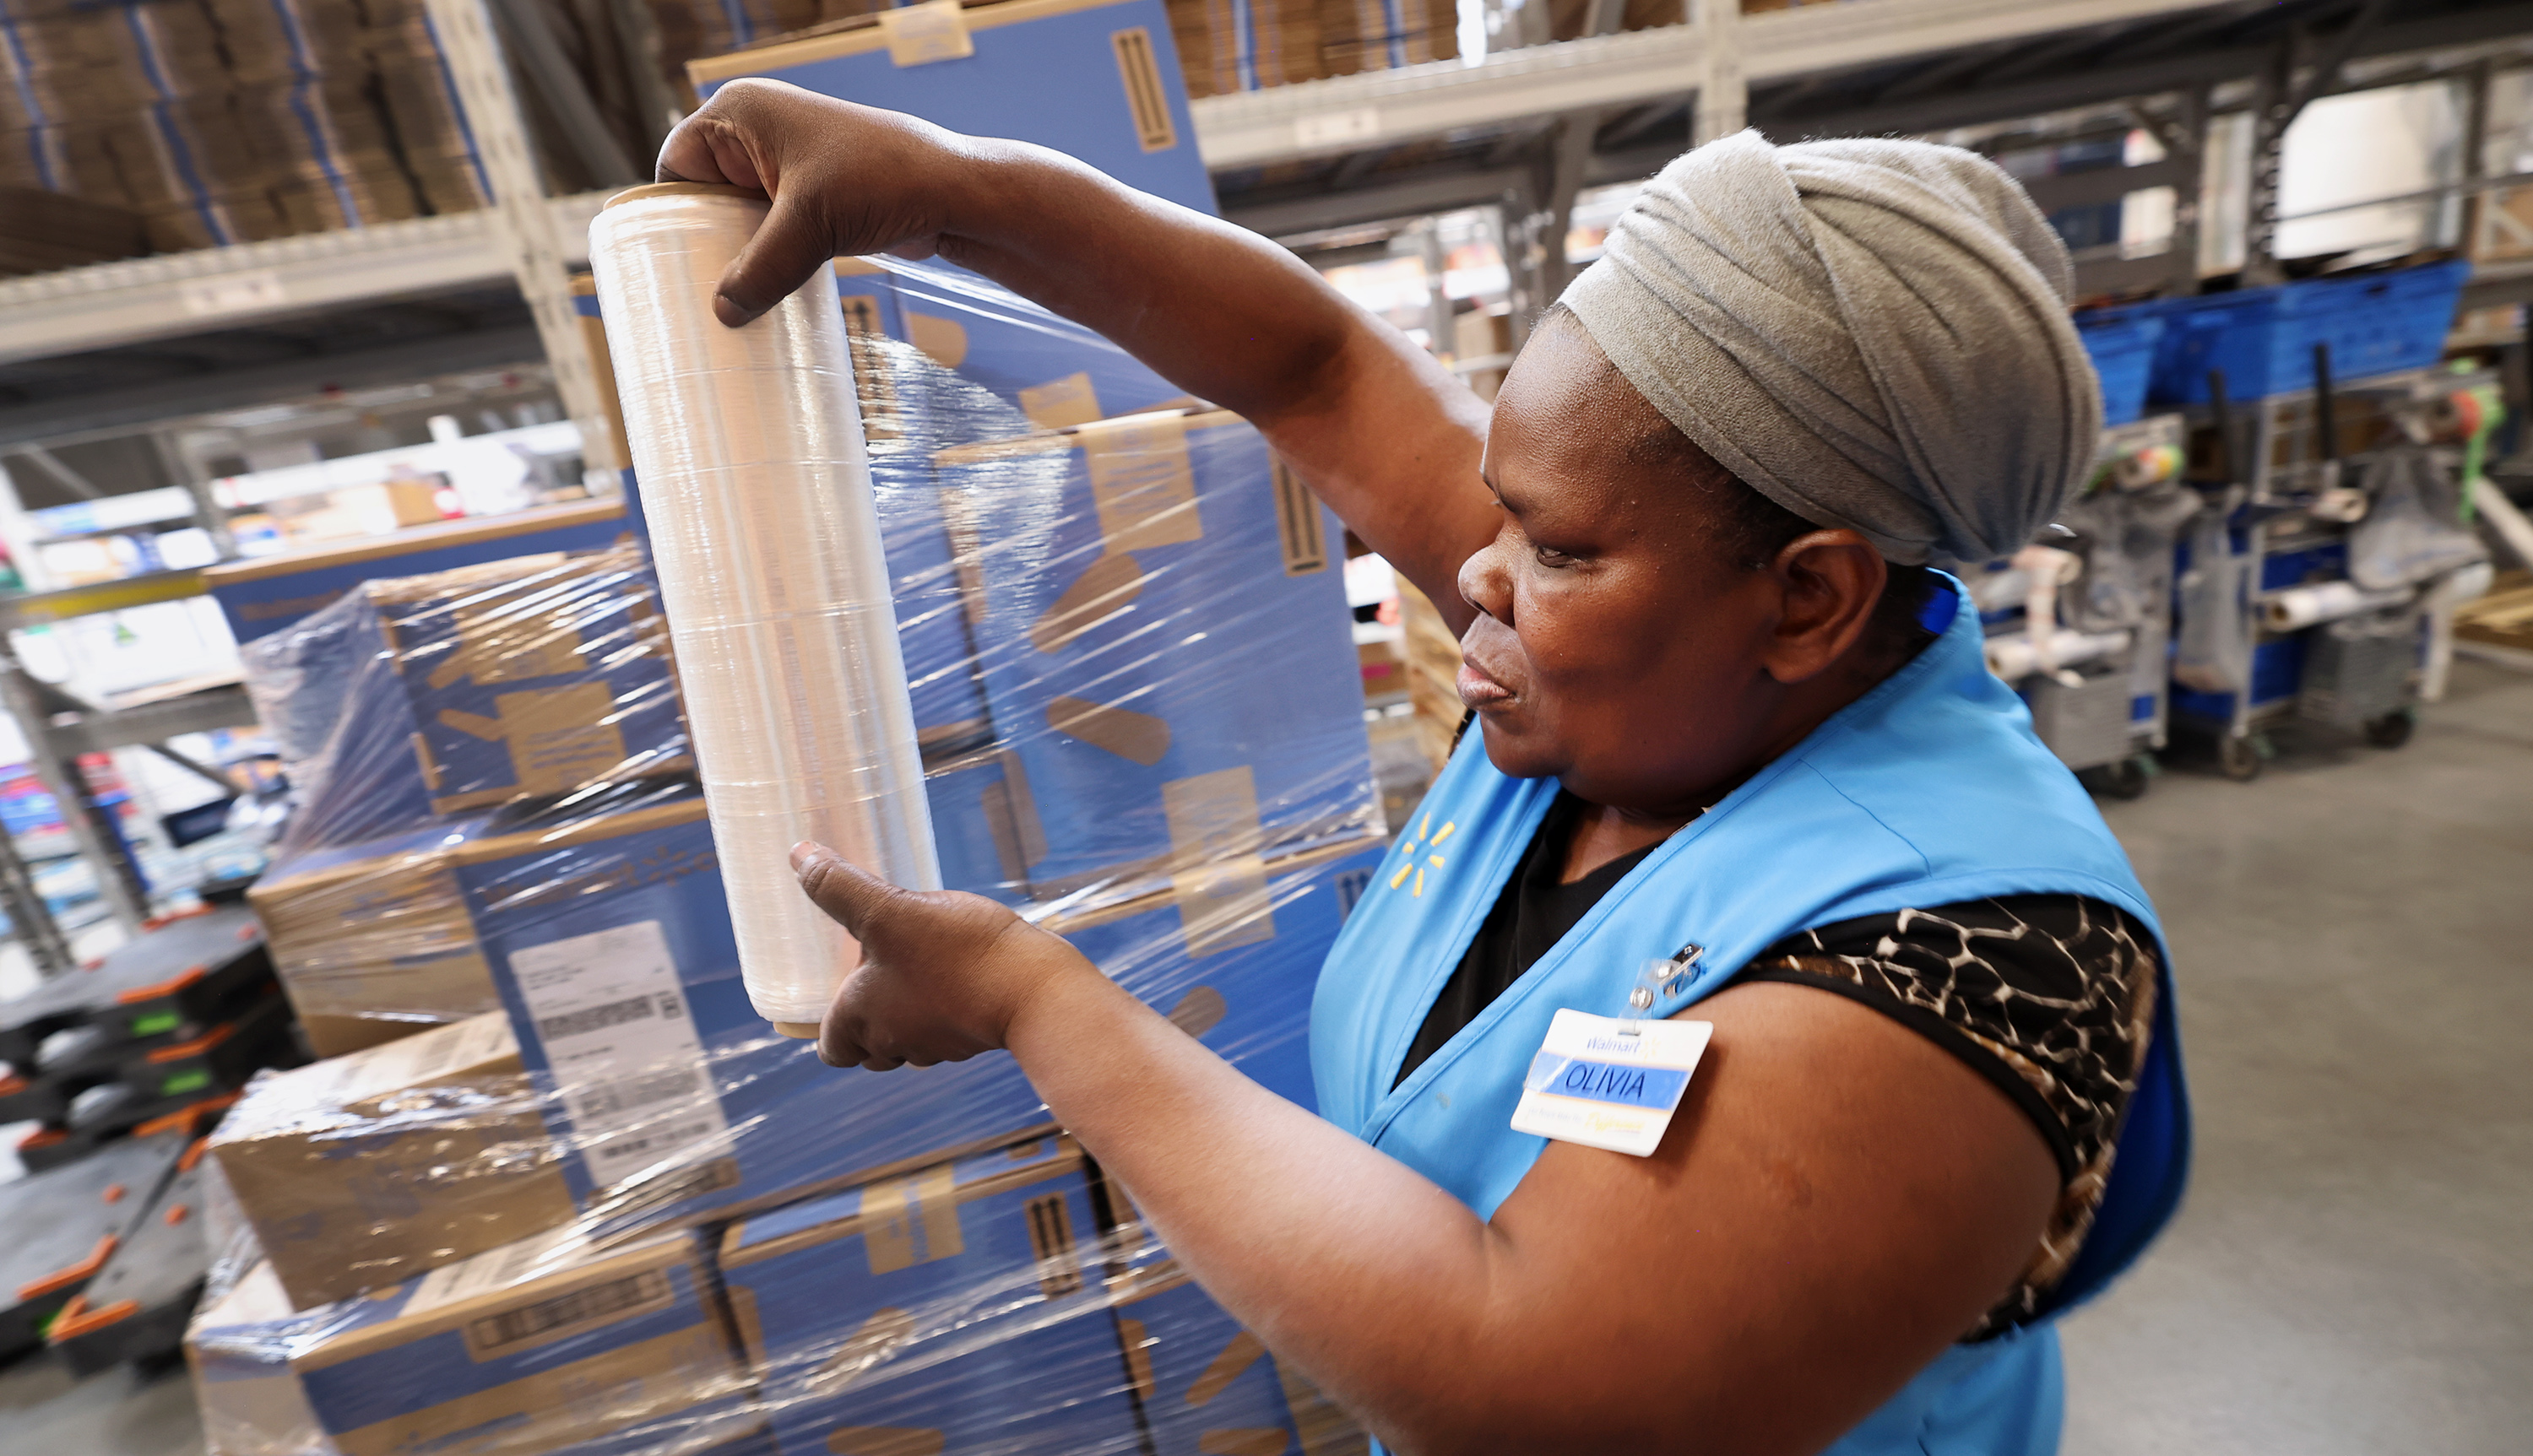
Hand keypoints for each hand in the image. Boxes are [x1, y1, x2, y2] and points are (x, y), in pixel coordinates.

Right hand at [655, 79, 985, 326]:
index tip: (668, 262)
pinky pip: (771, 233)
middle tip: (692, 294)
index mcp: (741, 114)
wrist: (952, 194)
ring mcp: (785, 167)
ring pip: (740, 220)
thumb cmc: (883, 180)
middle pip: (706, 196)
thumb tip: (723, 312)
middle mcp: (757, 134)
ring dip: (738, 258)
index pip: (678, 164)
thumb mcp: (811, 224)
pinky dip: (766, 262)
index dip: (672, 212)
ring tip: (724, 304)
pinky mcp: (811, 198)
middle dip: (703, 242)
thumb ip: (763, 268)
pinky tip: (760, 298)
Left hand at [790, 842, 1096, 1071]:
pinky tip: (958, 970)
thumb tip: (798, 855)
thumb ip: (840, 887)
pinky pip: (948, 1027)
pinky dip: (945, 1006)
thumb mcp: (889, 910)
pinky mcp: (975, 1034)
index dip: (830, 1030)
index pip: (831, 1049)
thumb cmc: (956, 953)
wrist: (1033, 989)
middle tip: (878, 970)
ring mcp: (939, 1044)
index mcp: (862, 1020)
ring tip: (918, 963)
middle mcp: (895, 1042)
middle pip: (869, 1047)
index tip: (838, 996)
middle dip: (870, 1016)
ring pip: (908, 1037)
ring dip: (908, 1010)